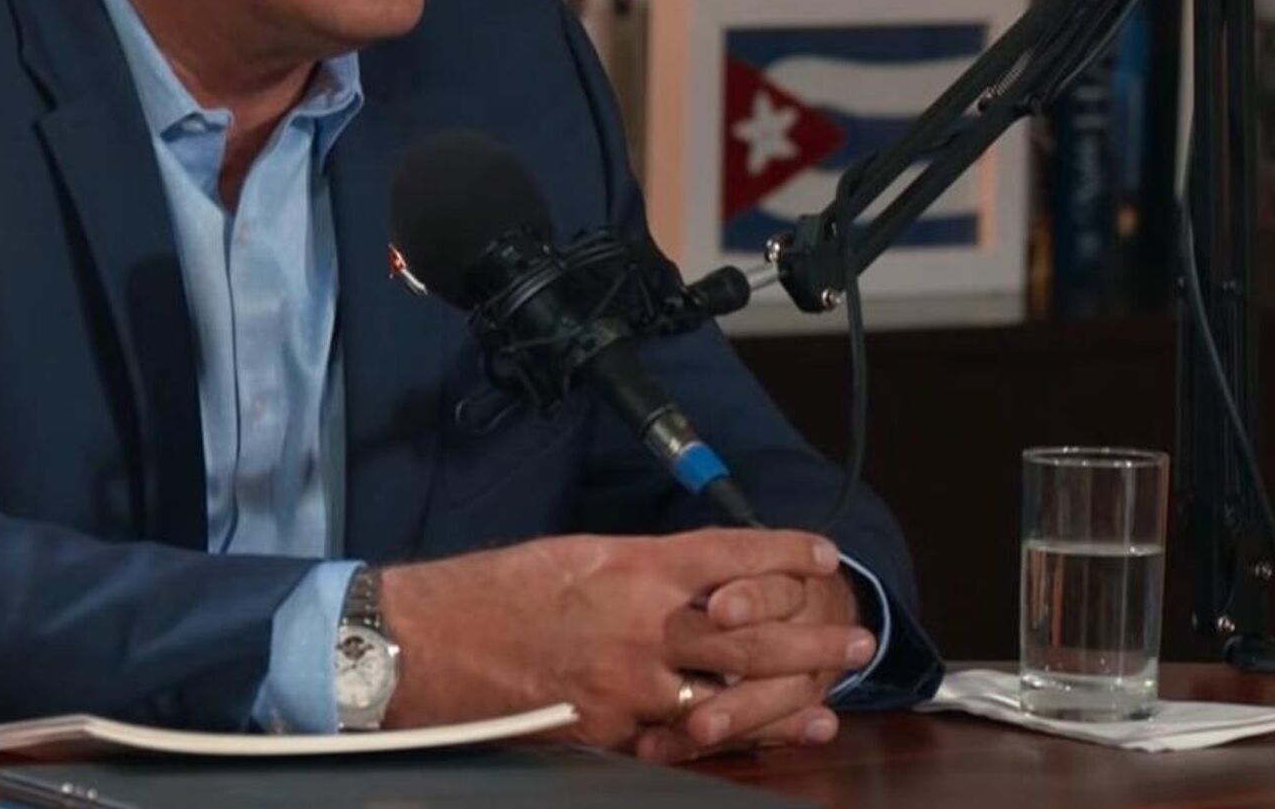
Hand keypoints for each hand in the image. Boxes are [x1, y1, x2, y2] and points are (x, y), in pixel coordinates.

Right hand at [377, 529, 860, 749]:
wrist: (433, 640)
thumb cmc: (496, 590)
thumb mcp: (577, 554)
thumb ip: (638, 568)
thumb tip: (690, 574)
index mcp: (631, 566)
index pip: (729, 553)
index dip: (782, 552)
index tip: (822, 551)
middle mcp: (640, 624)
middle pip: (750, 633)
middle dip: (811, 637)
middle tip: (856, 639)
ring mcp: (629, 686)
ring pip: (730, 695)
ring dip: (788, 698)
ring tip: (830, 697)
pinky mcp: (611, 733)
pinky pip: (683, 739)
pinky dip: (730, 738)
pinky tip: (768, 737)